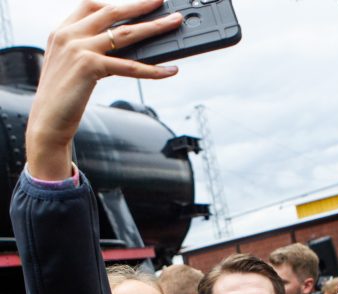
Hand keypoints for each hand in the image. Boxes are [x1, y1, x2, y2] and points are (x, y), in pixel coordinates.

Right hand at [26, 0, 181, 179]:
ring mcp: (78, 48)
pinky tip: (169, 70)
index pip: (91, 5)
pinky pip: (129, 66)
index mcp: (62, 31)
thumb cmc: (61, 99)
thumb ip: (87, 52)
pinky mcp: (89, 66)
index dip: (116, 2)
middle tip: (161, 1)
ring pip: (126, 33)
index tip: (137, 2)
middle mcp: (69, 34)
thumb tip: (118, 50)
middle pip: (112, 11)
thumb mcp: (70, 67)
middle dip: (140, 4)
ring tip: (174, 23)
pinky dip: (153, 69)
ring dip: (154, 27)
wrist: (47, 121)